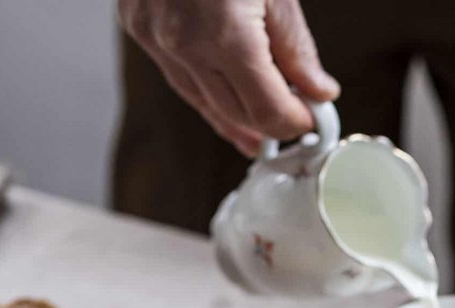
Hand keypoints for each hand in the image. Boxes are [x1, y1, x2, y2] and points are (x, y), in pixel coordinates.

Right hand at [119, 0, 339, 155]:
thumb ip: (296, 49)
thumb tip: (317, 92)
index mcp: (225, 35)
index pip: (268, 113)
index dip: (295, 123)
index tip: (314, 119)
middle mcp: (183, 44)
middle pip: (237, 115)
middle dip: (271, 126)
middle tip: (297, 122)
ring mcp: (153, 37)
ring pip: (202, 103)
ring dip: (237, 121)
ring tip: (262, 136)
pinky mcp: (136, 25)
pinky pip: (178, 77)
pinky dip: (207, 93)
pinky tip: (228, 104)